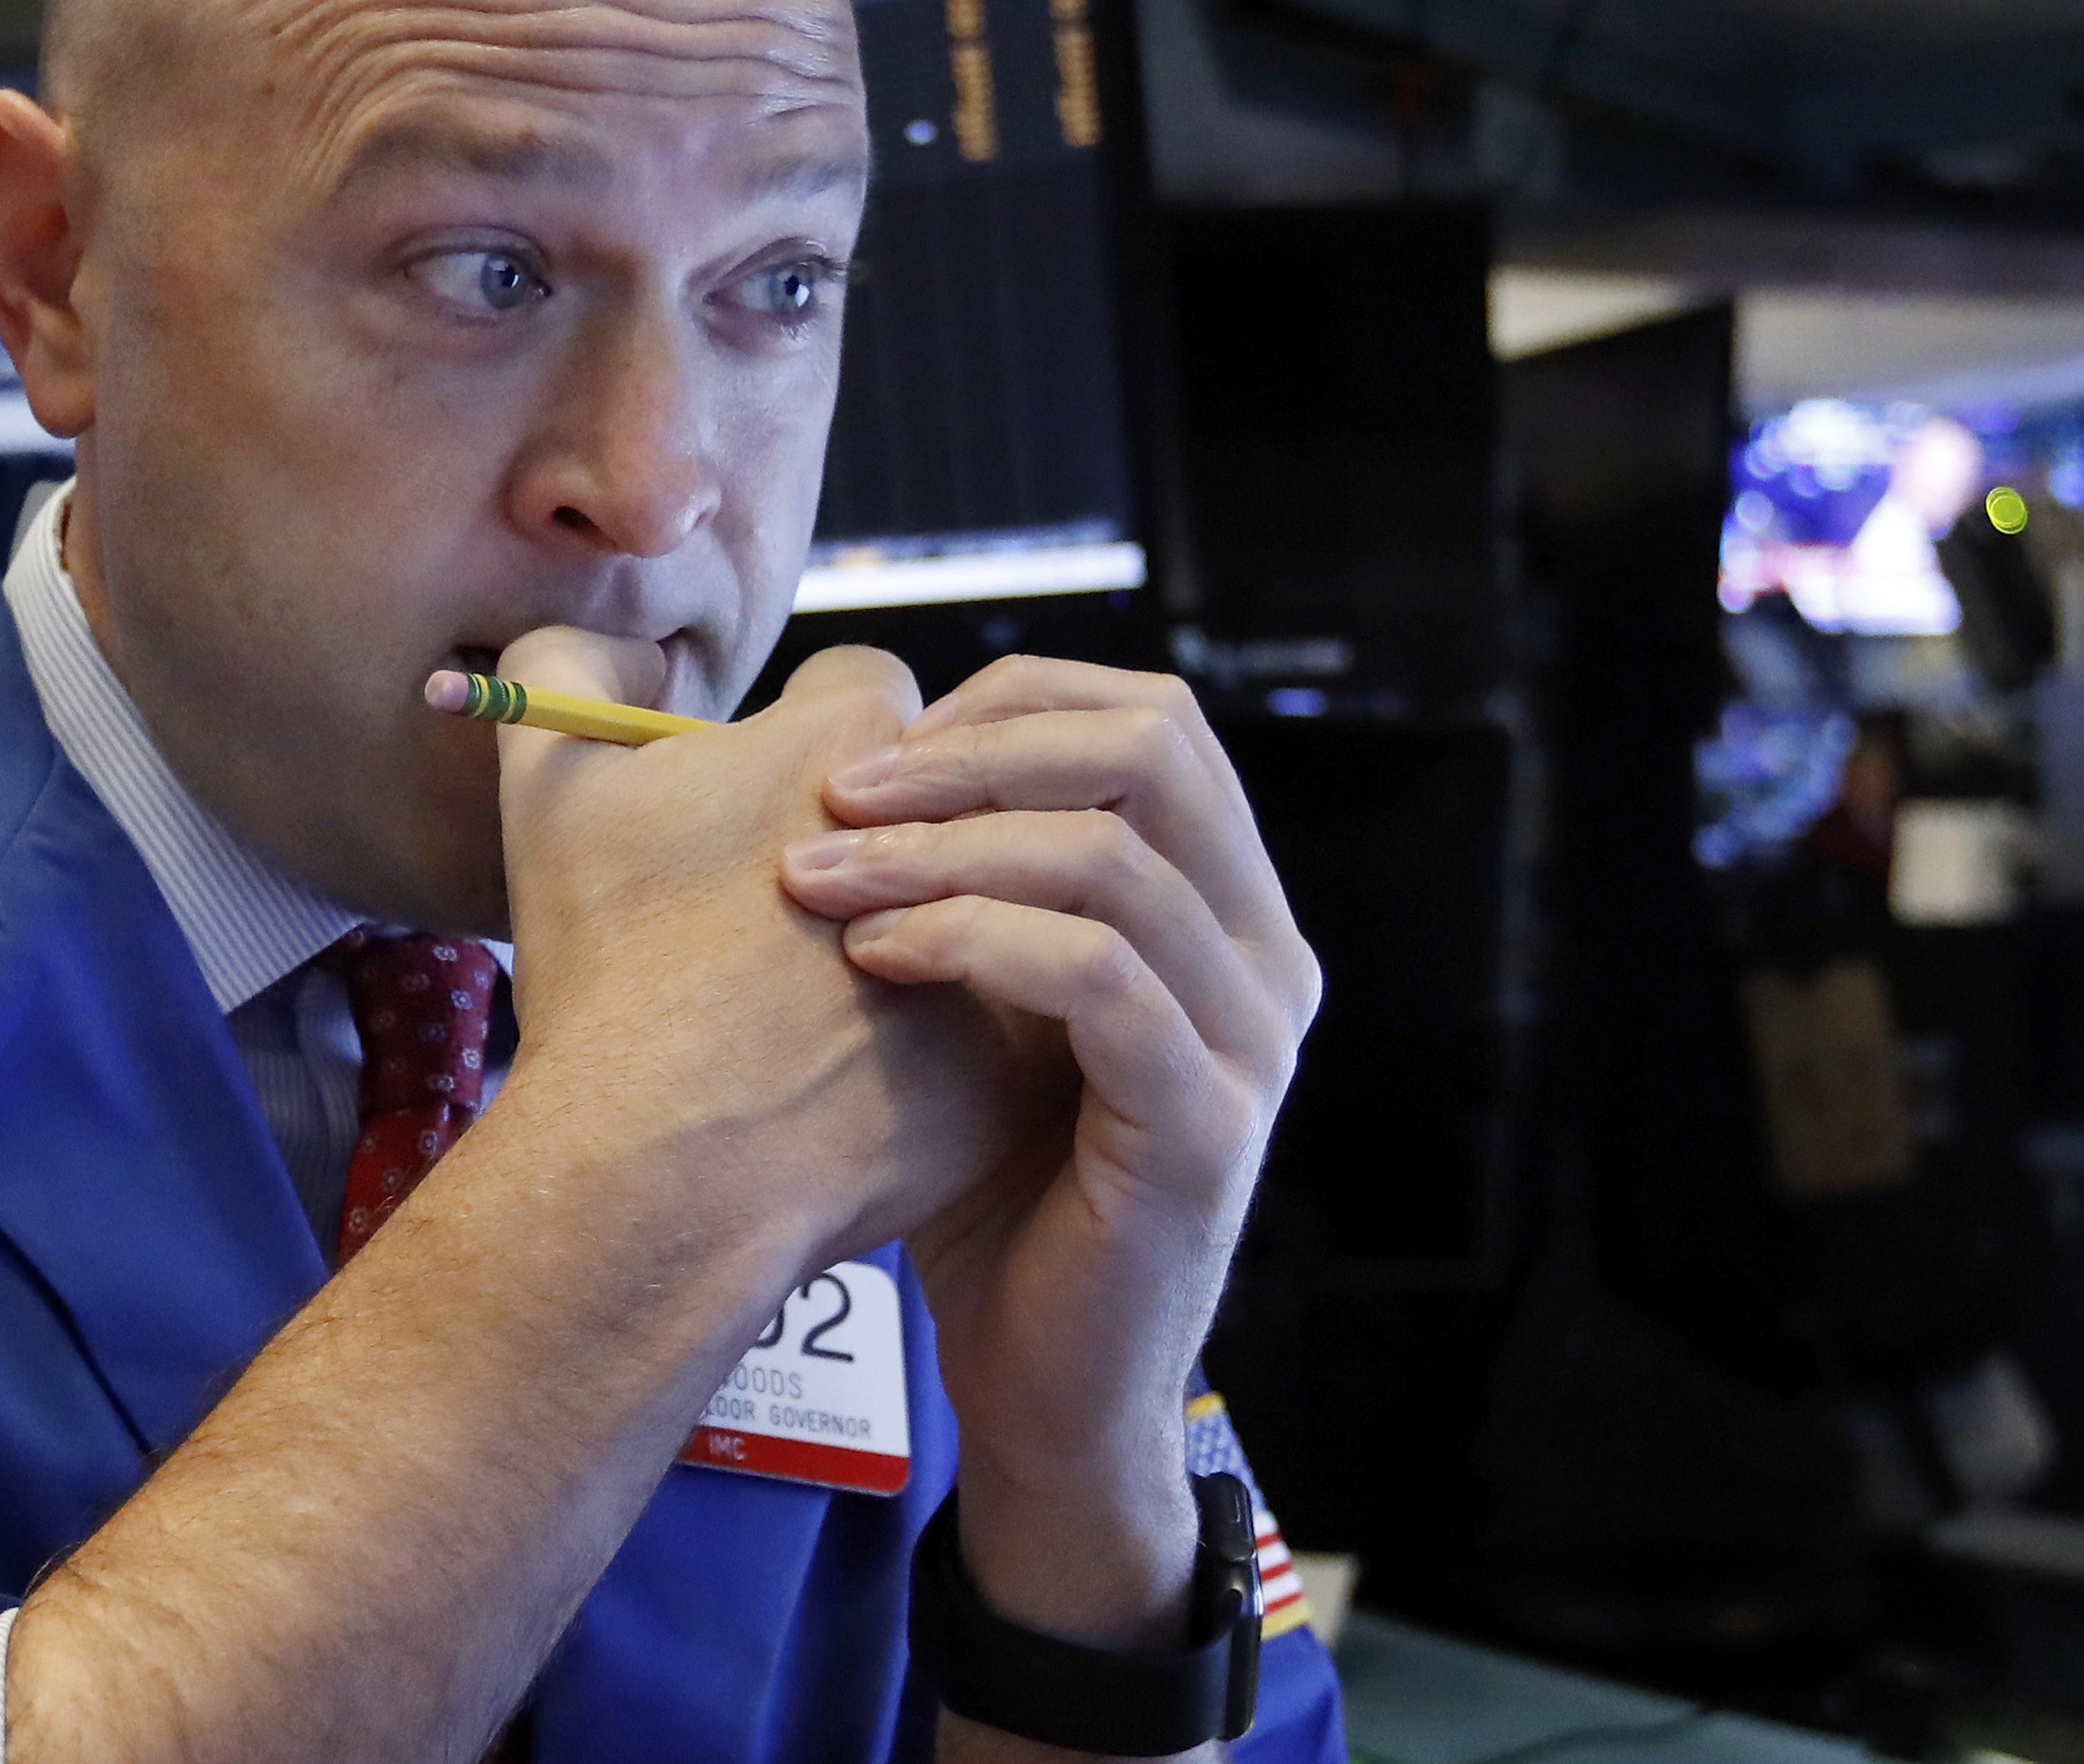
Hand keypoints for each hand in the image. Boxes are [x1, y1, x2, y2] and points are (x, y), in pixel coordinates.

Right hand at [488, 628, 1023, 1270]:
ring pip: (975, 908)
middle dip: (880, 840)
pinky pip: (996, 1023)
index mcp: (849, 740)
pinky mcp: (1020, 1064)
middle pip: (934, 801)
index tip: (752, 814)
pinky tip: (861, 1082)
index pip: (860, 691)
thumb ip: (568, 667)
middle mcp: (954, 828)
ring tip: (814, 1002)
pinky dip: (941, 1043)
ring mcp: (1000, 948)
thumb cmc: (608, 971)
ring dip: (920, 929)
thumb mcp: (549, 785)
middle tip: (781, 914)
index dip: (795, 746)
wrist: (663, 1170)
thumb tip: (622, 647)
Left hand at [775, 658, 1315, 1641]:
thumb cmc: (988, 1178)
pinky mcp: (1202, 1127)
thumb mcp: (986, 997)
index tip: (873, 743)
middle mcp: (1266, 958)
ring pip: (1112, 860)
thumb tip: (872, 741)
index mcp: (1225, 907)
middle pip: (1153, 755)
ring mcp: (1248, 1043)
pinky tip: (873, 958)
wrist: (1039, 1380)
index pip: (1155, 720)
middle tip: (836, 795)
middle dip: (977, 753)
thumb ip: (977, 880)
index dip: (1013, 702)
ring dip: (941, 849)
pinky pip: (1097, 979)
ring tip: (818, 879)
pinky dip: (971, 942)